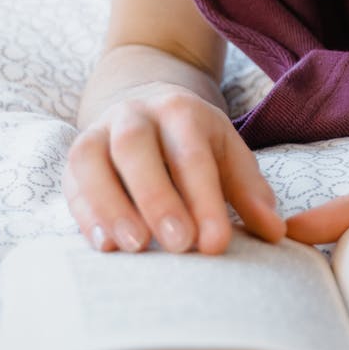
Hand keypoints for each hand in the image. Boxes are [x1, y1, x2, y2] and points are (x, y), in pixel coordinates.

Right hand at [64, 85, 285, 254]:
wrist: (142, 102)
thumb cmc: (192, 141)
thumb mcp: (226, 154)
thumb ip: (249, 192)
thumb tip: (276, 232)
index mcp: (181, 111)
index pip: (192, 155)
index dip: (204, 199)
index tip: (215, 244)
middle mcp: (136, 115)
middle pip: (137, 148)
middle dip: (157, 197)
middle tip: (178, 244)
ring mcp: (99, 131)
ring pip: (93, 159)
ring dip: (112, 205)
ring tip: (135, 247)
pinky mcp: (76, 156)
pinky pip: (72, 181)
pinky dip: (85, 214)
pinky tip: (104, 247)